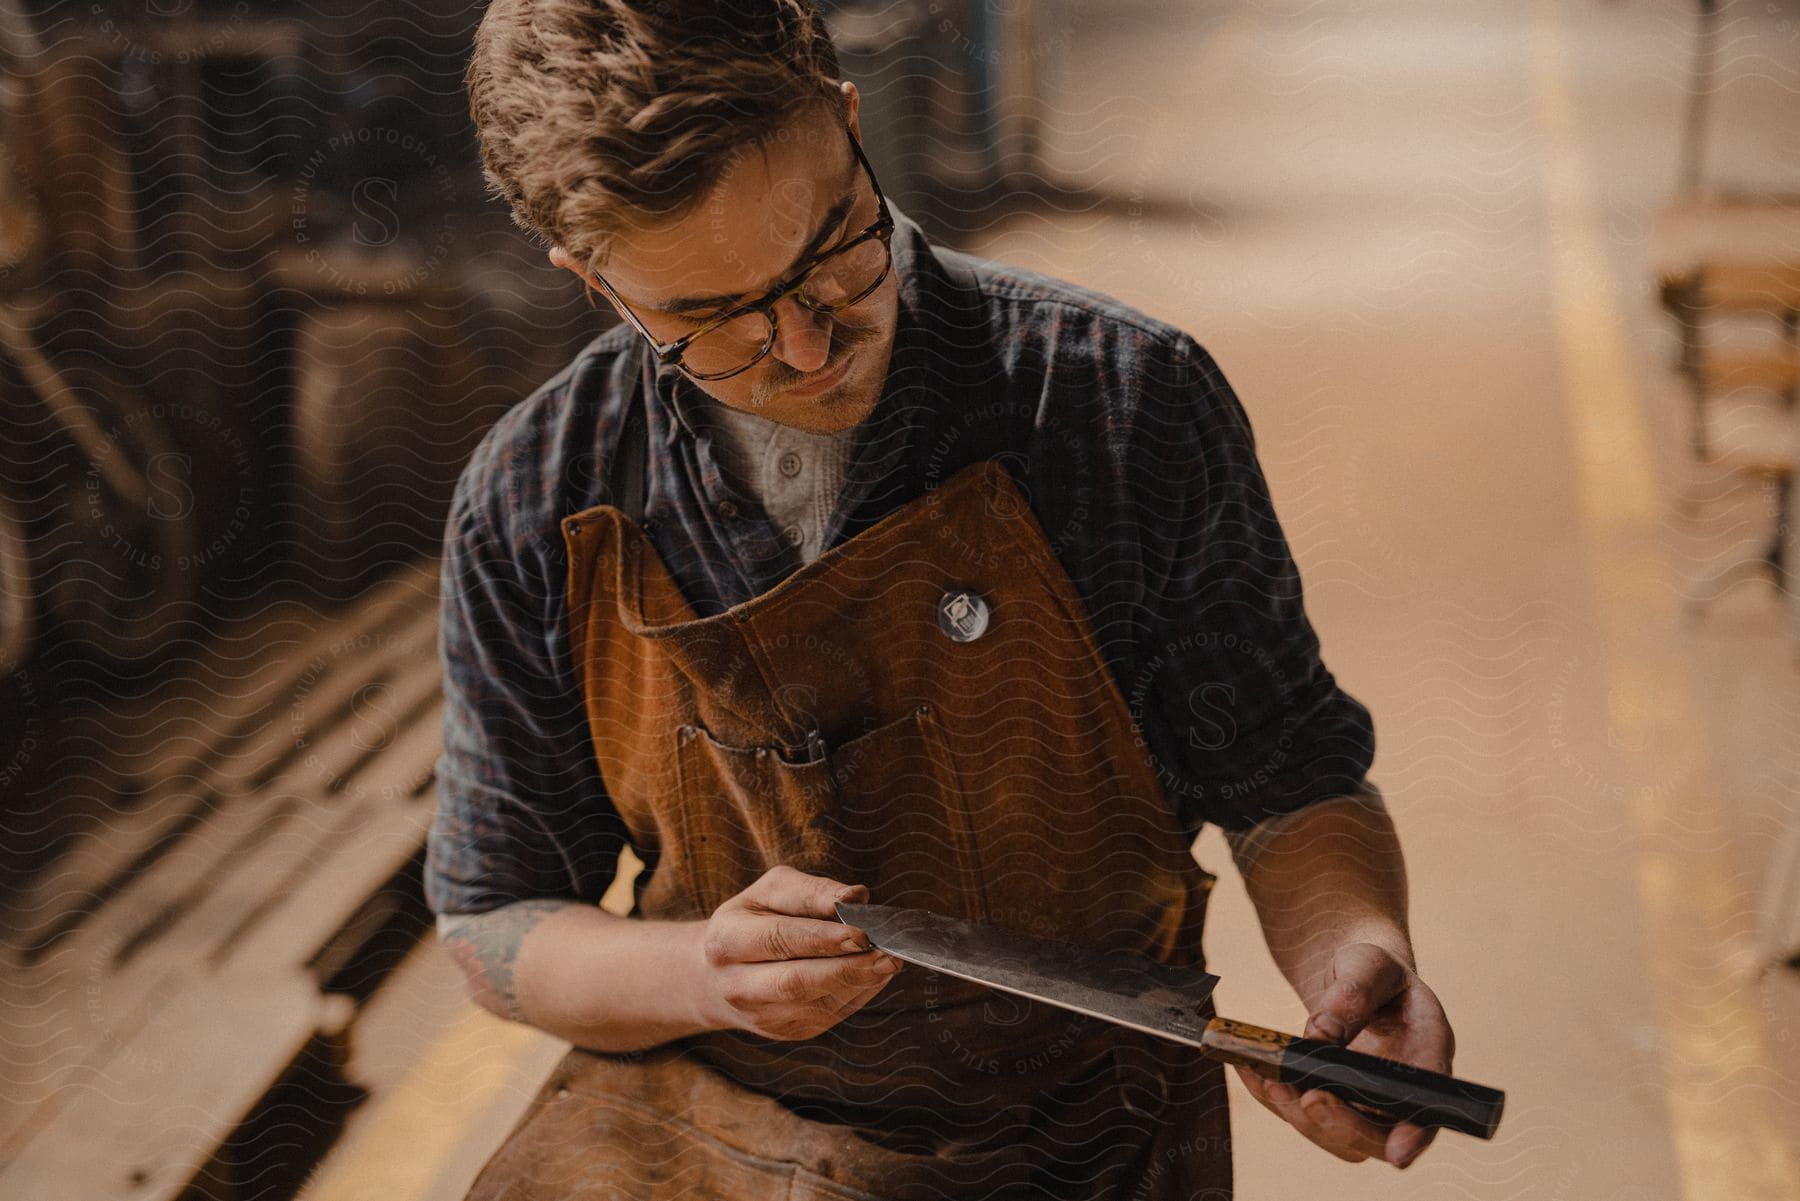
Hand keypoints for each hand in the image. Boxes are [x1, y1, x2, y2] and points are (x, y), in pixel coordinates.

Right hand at [691, 865, 901, 1040]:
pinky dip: (857, 995)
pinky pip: (828, 1015)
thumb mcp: (770, 892)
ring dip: (859, 984)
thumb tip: (854, 897)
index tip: (861, 933)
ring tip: (889, 962)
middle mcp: (738, 985)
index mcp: (727, 941)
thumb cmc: (751, 922)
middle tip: (888, 955)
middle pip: (797, 981)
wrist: (716, 975)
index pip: (779, 939)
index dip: (822, 938)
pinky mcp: (786, 1032)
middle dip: (847, 969)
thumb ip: (811, 892)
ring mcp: (761, 1016)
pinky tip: (874, 976)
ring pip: (817, 1004)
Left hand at [1234, 942, 1454, 1168]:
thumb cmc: (1371, 968)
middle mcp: (1403, 1086)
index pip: (1431, 1100)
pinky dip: (1274, 1099)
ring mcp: (1368, 1102)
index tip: (1398, 1152)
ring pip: (1341, 1138)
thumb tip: (1318, 1038)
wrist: (1356, 975)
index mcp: (1428, 1047)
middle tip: (1310, 1100)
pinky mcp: (1333, 1102)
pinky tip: (1251, 1071)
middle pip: (1383, 1133)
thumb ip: (1352, 994)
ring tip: (1270, 1080)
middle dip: (1345, 1126)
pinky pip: (1305, 1115)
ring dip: (1303, 1119)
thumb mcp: (1368, 964)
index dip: (1418, 1133)